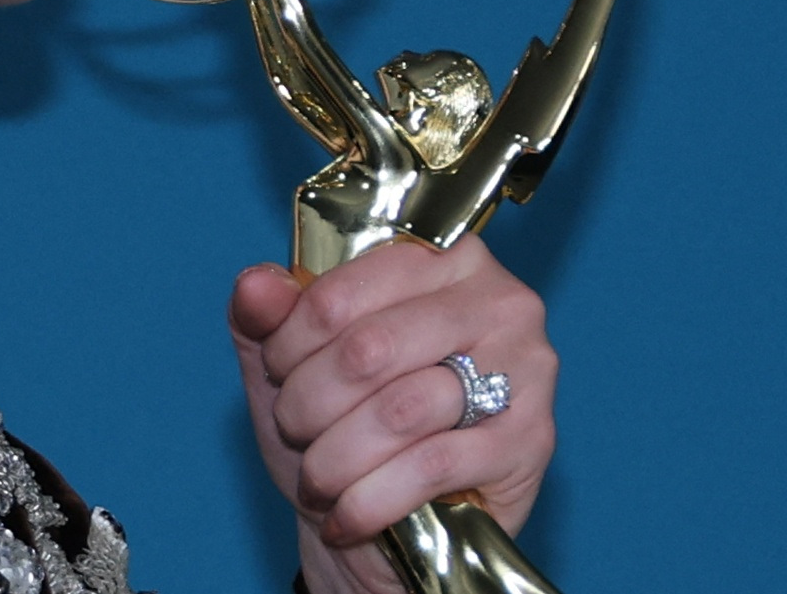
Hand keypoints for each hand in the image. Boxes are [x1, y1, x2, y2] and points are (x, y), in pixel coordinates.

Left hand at [229, 237, 556, 593]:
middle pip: (369, 349)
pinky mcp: (531, 441)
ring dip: (336, 456)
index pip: (341, 291)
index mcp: (441, 257)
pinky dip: (371, 498)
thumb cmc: (348, 424)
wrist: (395, 529)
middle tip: (293, 428)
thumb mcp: (295, 366)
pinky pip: (431, 466)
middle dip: (310, 401)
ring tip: (316, 477)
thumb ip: (269, 318)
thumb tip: (255, 285)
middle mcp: (497, 299)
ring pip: (399, 409)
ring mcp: (524, 369)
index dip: (290, 339)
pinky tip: (345, 515)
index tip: (277, 371)